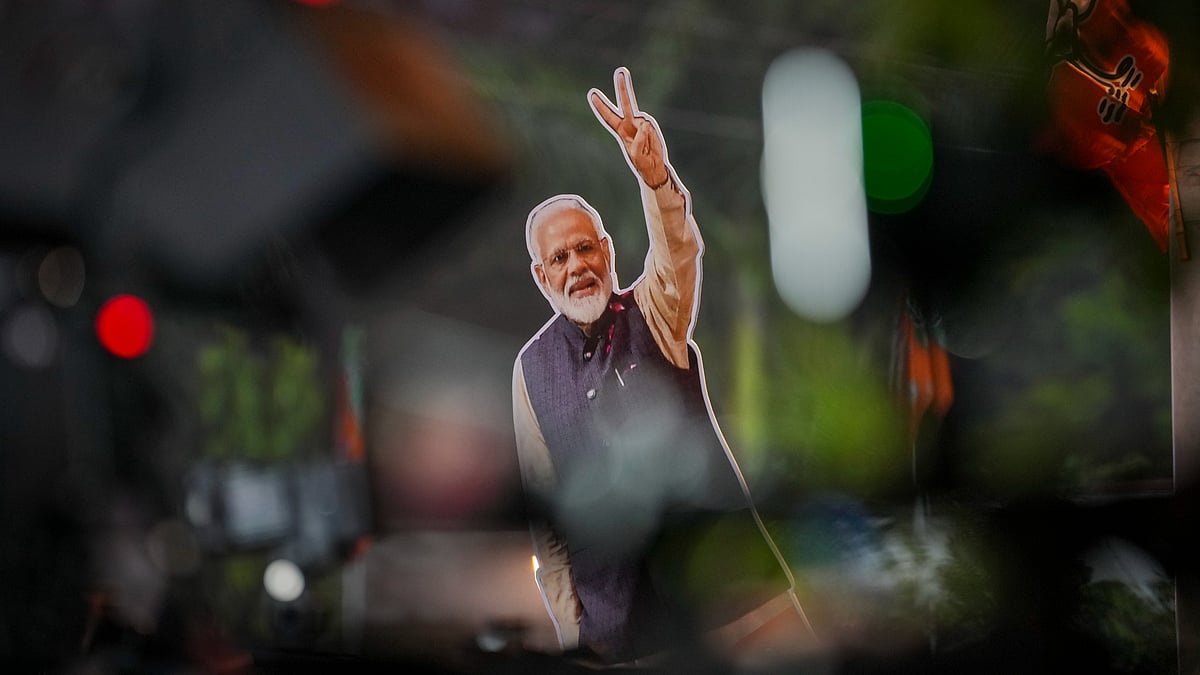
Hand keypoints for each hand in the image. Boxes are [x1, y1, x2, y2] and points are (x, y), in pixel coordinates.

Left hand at [589, 67, 670, 187]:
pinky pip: (648, 128)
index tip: (592, 92)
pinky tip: (650, 145)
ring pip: (640, 119)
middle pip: (626, 103)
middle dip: (623, 87)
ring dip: (642, 135)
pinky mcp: (651, 126)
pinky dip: (649, 137)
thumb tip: (644, 123)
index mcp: (620, 130)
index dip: (601, 106)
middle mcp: (630, 123)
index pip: (608, 116)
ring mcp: (642, 123)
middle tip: (621, 70)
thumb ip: (638, 139)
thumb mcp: (635, 154)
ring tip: (645, 148)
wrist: (655, 166)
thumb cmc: (641, 161)